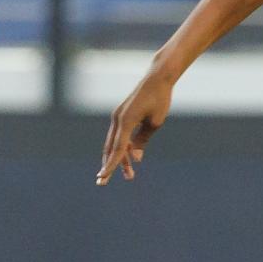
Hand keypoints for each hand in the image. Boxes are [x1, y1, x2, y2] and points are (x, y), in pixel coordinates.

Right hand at [98, 67, 175, 183]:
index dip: (111, 164)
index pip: (117, 148)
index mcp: (125, 121)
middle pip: (111, 147)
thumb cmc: (159, 99)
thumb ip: (142, 141)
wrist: (158, 78)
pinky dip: (123, 147)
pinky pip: (119, 135)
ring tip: (129, 175)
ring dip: (120, 158)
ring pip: (115, 143)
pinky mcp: (122, 115)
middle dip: (110, 165)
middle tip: (103, 183)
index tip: (103, 177)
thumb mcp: (155, 123)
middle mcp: (117, 119)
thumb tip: (135, 158)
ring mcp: (118, 116)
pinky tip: (131, 158)